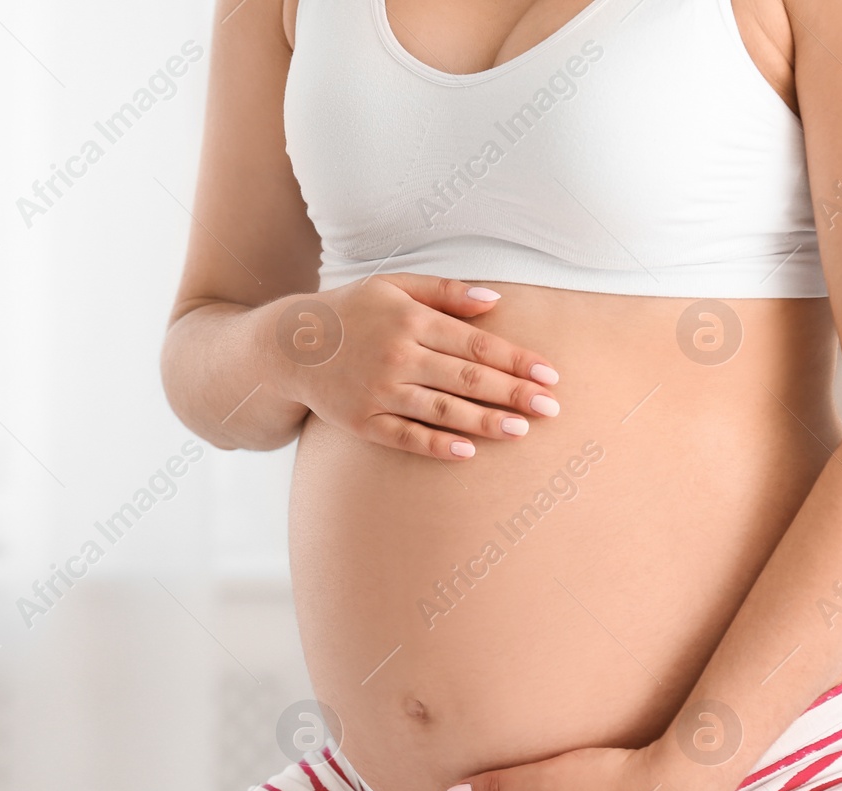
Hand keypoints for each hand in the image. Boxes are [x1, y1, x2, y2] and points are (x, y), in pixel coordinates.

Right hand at [272, 274, 560, 459]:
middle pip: (466, 378)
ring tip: (522, 431)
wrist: (289, 346)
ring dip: (485, 422)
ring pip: (442, 410)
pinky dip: (437, 445)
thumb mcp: (394, 286)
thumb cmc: (352, 312)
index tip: (549, 375)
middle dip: (512, 393)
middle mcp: (397, 356)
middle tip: (552, 408)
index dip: (515, 360)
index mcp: (410, 319)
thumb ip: (445, 292)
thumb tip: (495, 301)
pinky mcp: (362, 422)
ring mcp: (379, 392)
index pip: (475, 343)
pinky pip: (406, 437)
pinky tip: (469, 452)